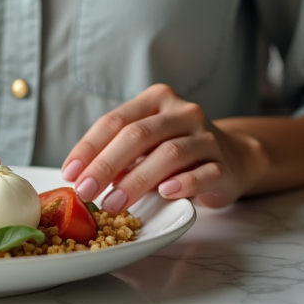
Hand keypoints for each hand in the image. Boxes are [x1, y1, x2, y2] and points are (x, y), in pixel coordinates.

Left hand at [60, 84, 266, 210]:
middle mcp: (182, 112)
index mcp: (156, 99)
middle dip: (106, 166)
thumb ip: (119, 153)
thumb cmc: (177, 150)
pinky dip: (183, 183)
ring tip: (113, 204)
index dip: (89, 147)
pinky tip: (165, 194)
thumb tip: (80, 178)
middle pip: (138, 135)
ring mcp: (206, 136)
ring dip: (136, 181)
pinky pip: (203, 174)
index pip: (115, 120)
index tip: (69, 173)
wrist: (233, 158)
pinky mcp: (224, 164)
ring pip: (168, 154)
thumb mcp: (146, 144)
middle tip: (85, 192)